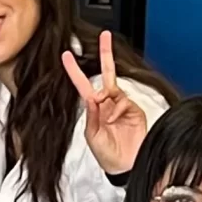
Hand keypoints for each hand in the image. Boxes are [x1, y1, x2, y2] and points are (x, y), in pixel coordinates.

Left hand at [63, 31, 147, 175]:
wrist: (127, 165)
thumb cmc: (107, 155)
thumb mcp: (92, 136)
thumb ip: (92, 116)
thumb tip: (94, 98)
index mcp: (94, 108)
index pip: (83, 85)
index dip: (74, 70)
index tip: (67, 55)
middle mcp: (107, 103)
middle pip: (106, 74)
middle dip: (105, 54)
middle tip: (104, 36)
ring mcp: (121, 105)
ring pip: (114, 90)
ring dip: (110, 105)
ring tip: (110, 123)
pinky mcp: (134, 109)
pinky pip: (124, 102)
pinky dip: (120, 110)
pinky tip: (118, 121)